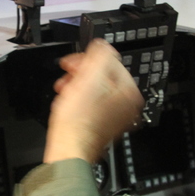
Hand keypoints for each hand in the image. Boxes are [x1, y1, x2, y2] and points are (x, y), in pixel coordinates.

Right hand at [44, 39, 143, 163]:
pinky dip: (78, 99)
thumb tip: (103, 46)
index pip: (111, 61)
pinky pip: (91, 103)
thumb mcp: (88, 78)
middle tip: (68, 75)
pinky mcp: (102, 124)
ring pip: (95, 89)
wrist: (68, 149)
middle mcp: (126, 104)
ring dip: (77, 85)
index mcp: (129, 91)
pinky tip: (68, 102)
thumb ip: (100, 56)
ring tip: (65, 89)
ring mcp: (115, 116)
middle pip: (103, 76)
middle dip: (81, 73)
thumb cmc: (77, 121)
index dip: (88, 59)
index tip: (74, 63)